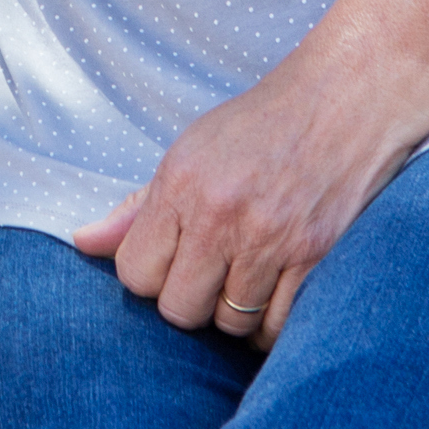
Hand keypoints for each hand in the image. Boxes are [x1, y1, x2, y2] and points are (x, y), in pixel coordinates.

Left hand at [66, 55, 428, 351]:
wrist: (347, 99)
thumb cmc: (262, 127)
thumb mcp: (190, 152)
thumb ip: (136, 207)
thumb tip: (81, 243)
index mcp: (182, 183)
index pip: (135, 273)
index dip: (150, 274)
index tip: (171, 258)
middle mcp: (222, 215)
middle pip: (179, 309)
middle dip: (190, 300)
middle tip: (210, 272)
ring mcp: (273, 240)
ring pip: (231, 324)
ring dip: (235, 312)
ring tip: (247, 276)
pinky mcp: (319, 258)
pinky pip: (280, 328)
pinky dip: (276, 322)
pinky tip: (277, 293)